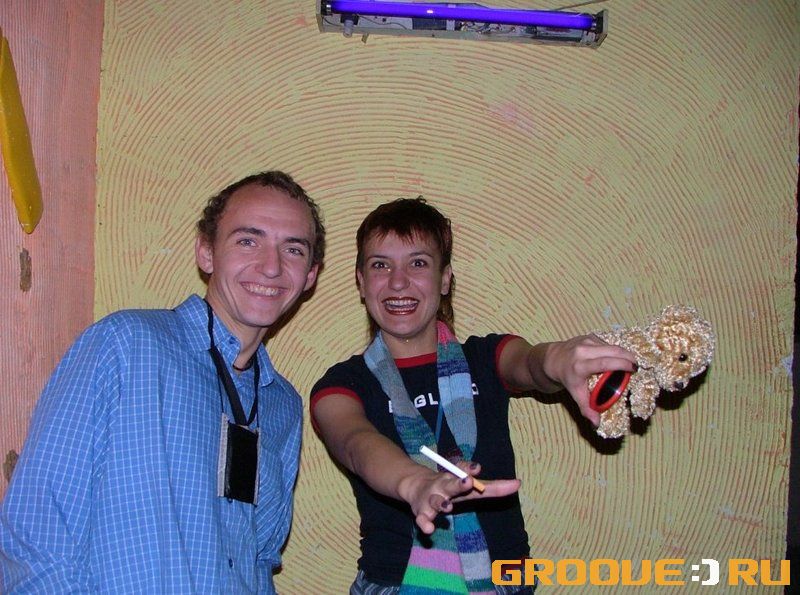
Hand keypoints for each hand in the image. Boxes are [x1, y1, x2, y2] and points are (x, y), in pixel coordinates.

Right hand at [399, 461, 519, 533]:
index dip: (475, 472)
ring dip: (442, 503)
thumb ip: (490, 485)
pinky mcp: (421, 511)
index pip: (469, 474)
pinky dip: (425, 523)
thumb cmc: (448, 485)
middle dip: (459, 483)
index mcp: (457, 479)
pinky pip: (422, 519)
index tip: (484, 470)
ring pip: (437, 501)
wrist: (415, 485)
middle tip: (468, 481)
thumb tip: (517, 483)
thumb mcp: (466, 483)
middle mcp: (445, 486)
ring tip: (447, 507)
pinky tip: (430, 529)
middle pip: (452, 484)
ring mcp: (432, 498)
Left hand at [542, 335, 637, 425]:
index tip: (634, 369)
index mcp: (580, 366)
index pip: (605, 363)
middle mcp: (583, 351)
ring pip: (612, 346)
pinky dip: (614, 350)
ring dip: (623, 353)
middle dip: (628, 357)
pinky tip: (616, 357)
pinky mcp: (589, 336)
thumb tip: (596, 423)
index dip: (622, 364)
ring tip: (629, 363)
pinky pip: (607, 343)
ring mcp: (586, 341)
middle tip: (636, 366)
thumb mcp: (575, 393)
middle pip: (613, 351)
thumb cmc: (567, 378)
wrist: (552, 360)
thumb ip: (586, 408)